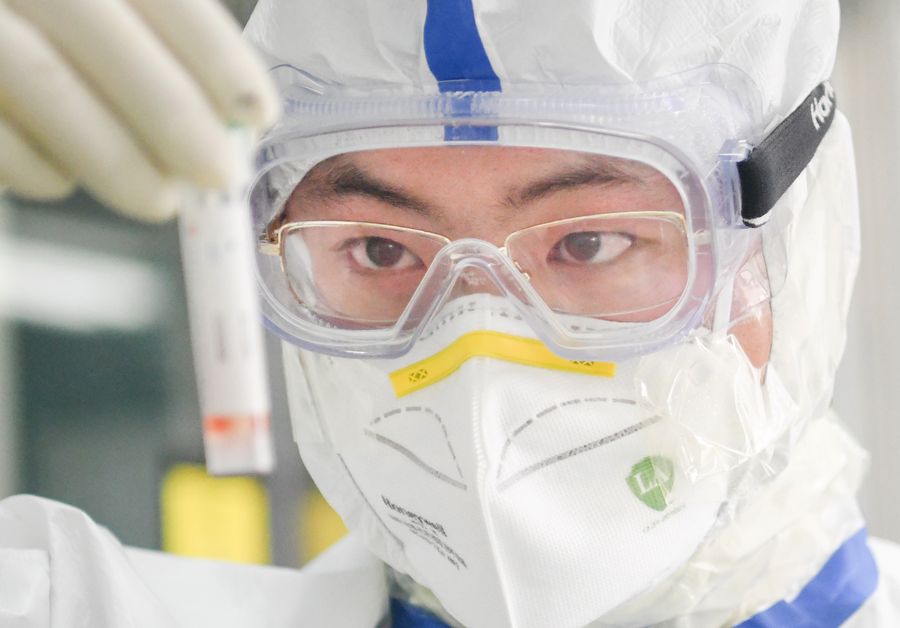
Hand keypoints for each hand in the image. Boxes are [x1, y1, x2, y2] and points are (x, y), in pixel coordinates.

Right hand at [0, 0, 278, 220]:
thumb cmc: (53, 52)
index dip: (217, 56)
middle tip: (219, 176)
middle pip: (105, 32)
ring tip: (160, 200)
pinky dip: (41, 168)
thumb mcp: (112, 34)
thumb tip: (232, 137)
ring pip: (46, 82)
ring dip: (116, 157)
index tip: (258, 115)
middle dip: (175, 114)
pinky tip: (62, 178)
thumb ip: (166, 65)